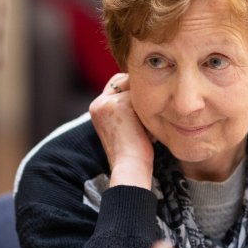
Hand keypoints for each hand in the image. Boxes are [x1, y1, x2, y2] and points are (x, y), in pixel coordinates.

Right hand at [89, 72, 153, 188]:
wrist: (130, 166)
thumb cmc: (133, 151)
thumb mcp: (125, 126)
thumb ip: (127, 108)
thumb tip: (144, 95)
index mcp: (97, 108)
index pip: (116, 85)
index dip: (132, 93)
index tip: (145, 108)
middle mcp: (99, 103)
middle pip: (123, 82)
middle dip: (139, 94)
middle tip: (151, 114)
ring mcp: (108, 102)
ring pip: (135, 90)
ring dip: (145, 105)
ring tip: (147, 129)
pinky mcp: (119, 104)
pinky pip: (141, 97)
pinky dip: (150, 112)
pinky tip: (148, 131)